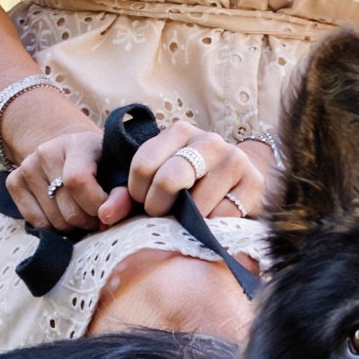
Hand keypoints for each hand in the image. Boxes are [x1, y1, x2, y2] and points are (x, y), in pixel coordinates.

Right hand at [0, 83, 118, 231]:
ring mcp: (26, 166)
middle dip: (88, 221)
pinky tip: (62, 213)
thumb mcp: (116, 170)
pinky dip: (53, 228)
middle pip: (68, 208)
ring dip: (72, 227)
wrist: (67, 148)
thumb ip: (122, 194)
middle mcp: (47, 152)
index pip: (77, 180)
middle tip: (96, 217)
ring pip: (53, 221)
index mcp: (77, 143)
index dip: (95, 204)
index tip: (107, 211)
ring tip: (81, 213)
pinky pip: (36, 222)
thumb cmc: (99, 162)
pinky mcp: (13, 182)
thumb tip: (108, 217)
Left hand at [121, 120, 272, 226]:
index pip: (143, 163)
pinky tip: (211, 221)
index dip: (135, 192)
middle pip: (169, 179)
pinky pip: (221, 216)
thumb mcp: (156, 184)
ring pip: (197, 203)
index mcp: (180, 131)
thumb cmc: (190, 186)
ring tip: (188, 218)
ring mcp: (233, 159)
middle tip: (161, 214)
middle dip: (158, 206)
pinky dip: (211, 227)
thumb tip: (105, 214)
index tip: (141, 202)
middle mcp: (208, 140)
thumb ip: (127, 197)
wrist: (240, 187)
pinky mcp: (253, 183)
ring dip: (187, 220)